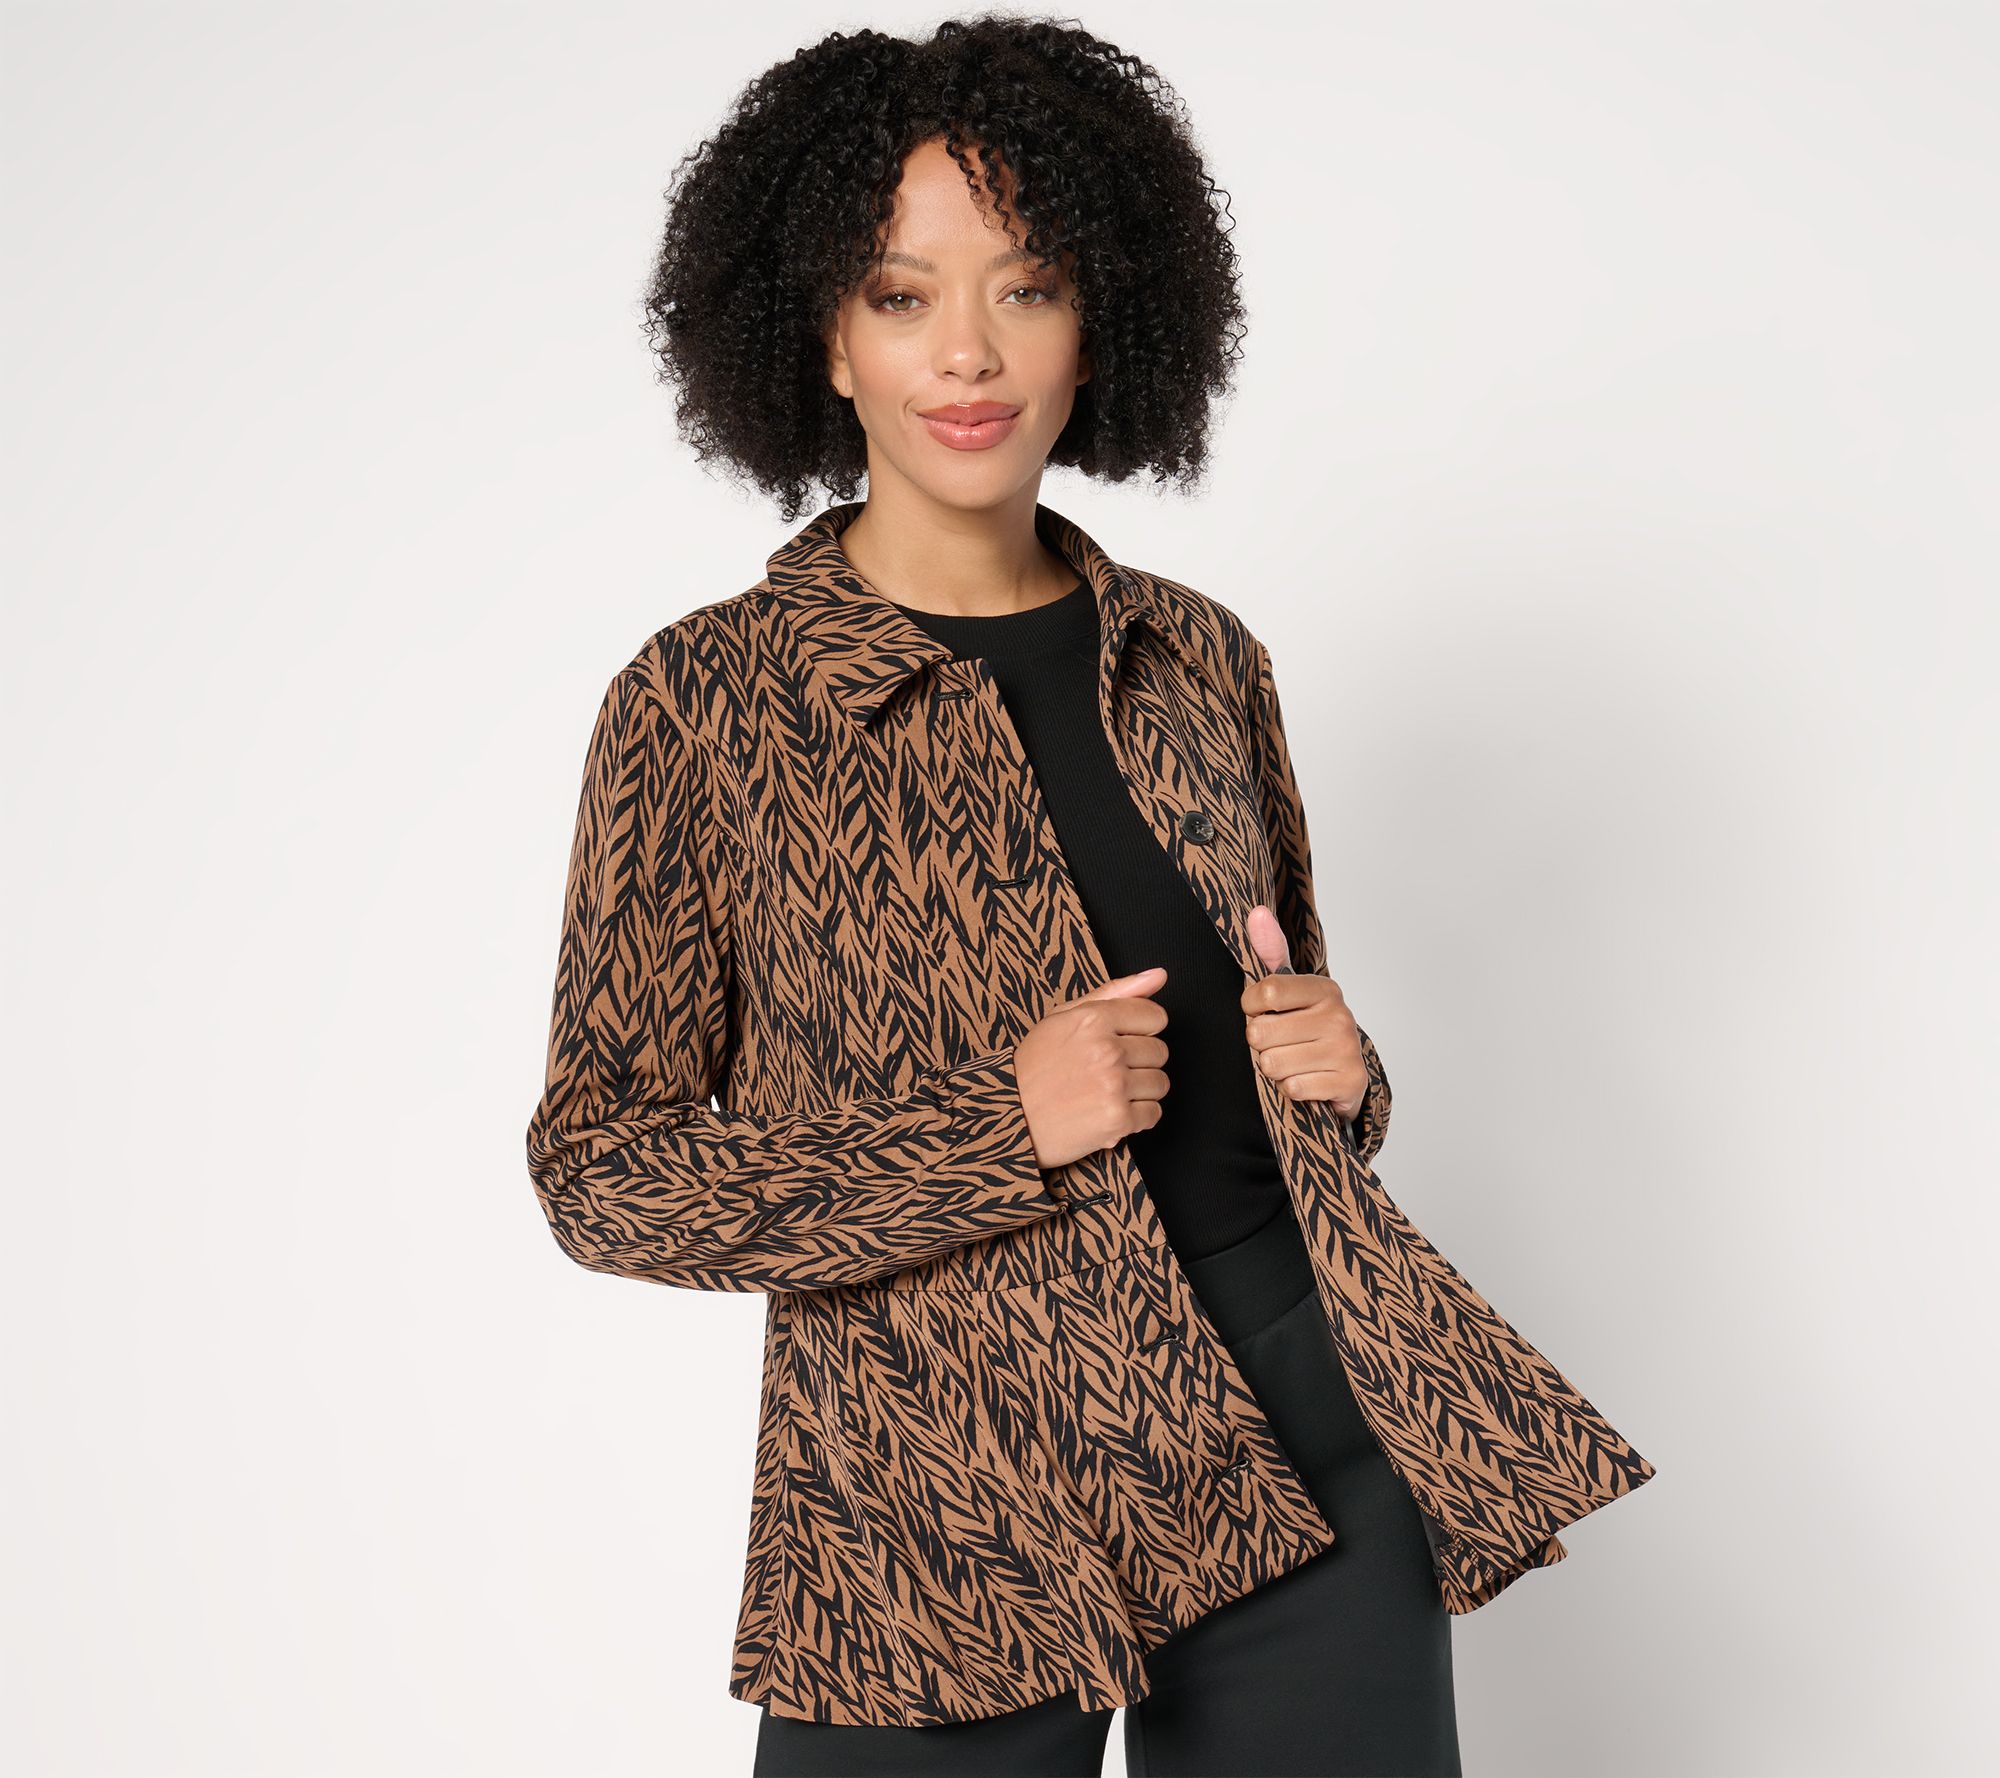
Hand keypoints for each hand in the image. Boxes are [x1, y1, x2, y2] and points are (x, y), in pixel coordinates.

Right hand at [1012, 967, 1170, 1169]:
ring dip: (1140, 1090)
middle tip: (1108, 1069)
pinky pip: (1154, 1114)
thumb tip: (1159, 975)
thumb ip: (1115, 992)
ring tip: (1109, 1091)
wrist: (1008, 1116)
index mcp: (1093, 1019)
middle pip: (1159, 1051)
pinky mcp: (1117, 1120)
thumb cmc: (1035, 1064)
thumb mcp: (1064, 1017)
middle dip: (1139, 1061)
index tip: (1122, 1041)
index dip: (1140, 1030)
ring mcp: (1113, 1086)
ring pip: (1160, 1083)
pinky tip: (1111, 1111)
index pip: (1154, 1016)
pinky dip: (1138, 1117)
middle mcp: (1106, 1050)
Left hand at [1240, 905, 1366, 1120]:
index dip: (1250, 1008)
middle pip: (1259, 1033)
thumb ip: (1270, 953)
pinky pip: (1293, 1088)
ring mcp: (1346, 1049)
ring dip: (1274, 1069)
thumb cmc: (1307, 1030)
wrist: (1343, 1075)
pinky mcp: (1350, 1082)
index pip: (1263, 993)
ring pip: (1272, 1064)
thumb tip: (1256, 913)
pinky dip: (1292, 1089)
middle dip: (1260, 1044)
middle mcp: (1340, 1015)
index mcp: (1324, 988)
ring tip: (1293, 1062)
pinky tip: (1306, 1079)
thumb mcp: (1289, 991)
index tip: (1262, 1011)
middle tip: (1281, 1043)